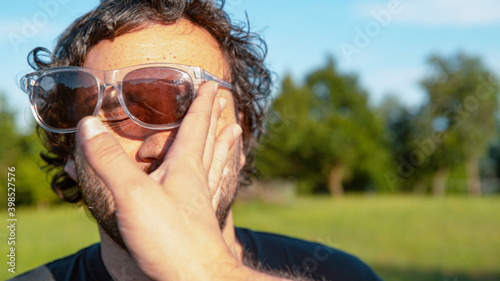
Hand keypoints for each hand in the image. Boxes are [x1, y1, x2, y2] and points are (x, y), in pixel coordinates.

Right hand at [77, 82, 242, 279]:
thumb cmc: (171, 240)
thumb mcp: (132, 195)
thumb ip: (109, 161)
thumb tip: (88, 124)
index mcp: (186, 169)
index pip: (197, 127)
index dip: (203, 104)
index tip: (213, 85)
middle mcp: (197, 182)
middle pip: (209, 143)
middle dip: (214, 120)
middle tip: (225, 103)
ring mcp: (200, 203)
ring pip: (215, 165)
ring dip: (222, 146)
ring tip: (236, 133)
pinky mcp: (198, 224)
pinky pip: (214, 190)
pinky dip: (218, 177)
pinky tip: (217, 183)